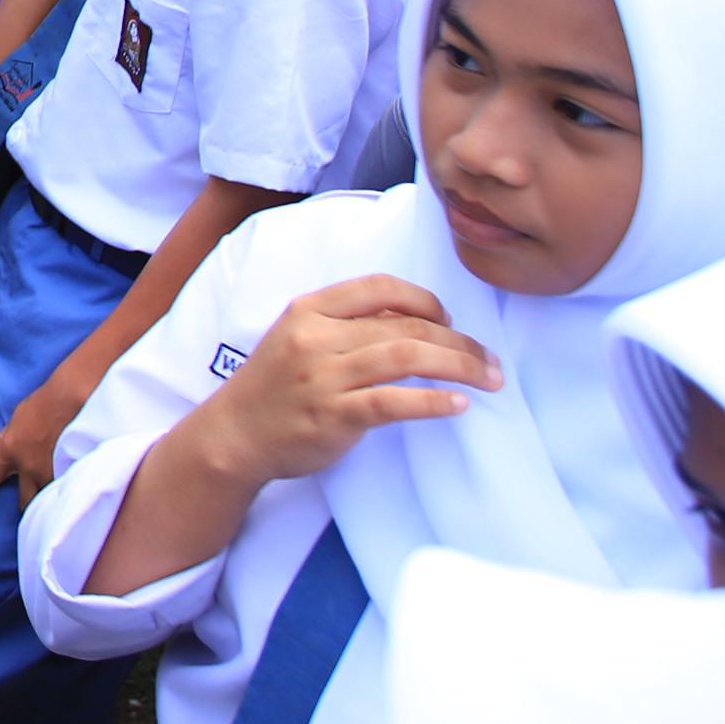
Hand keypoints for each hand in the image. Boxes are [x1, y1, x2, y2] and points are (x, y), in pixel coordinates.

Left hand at [0, 354, 102, 513]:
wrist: (70, 399)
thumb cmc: (42, 404)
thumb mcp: (16, 419)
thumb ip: (2, 437)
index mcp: (10, 451)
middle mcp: (29, 466)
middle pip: (24, 501)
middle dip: (25, 507)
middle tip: (28, 508)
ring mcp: (51, 471)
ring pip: (47, 498)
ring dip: (47, 499)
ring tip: (52, 503)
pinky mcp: (71, 471)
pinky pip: (65, 489)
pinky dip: (65, 491)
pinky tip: (70, 493)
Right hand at [195, 276, 500, 493]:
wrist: (233, 436)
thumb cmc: (275, 387)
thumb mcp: (300, 339)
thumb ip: (348, 326)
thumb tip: (414, 322)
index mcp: (309, 309)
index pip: (379, 287)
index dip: (425, 300)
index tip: (451, 319)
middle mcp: (316, 336)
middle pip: (405, 326)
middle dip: (459, 341)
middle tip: (491, 360)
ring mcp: (324, 376)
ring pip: (406, 357)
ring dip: (459, 366)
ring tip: (489, 379)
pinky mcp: (333, 416)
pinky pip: (393, 402)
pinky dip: (432, 401)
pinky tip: (458, 405)